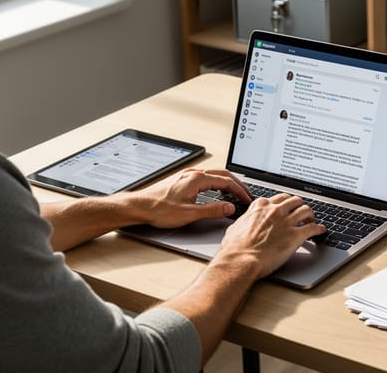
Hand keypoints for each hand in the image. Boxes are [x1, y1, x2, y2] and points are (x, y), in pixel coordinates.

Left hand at [128, 168, 252, 227]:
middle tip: (246, 195)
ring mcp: (187, 176)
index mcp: (197, 179)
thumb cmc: (159, 209)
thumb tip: (230, 207)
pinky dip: (217, 183)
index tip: (247, 199)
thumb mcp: (189, 213)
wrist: (139, 207)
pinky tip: (217, 191)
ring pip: (214, 175)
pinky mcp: (182, 180)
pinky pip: (206, 178)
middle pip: (223, 174)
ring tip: (236, 192)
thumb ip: (212, 210)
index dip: (240, 191)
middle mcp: (193, 174)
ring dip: (227, 183)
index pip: (227, 181)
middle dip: (237, 184)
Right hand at [220, 193, 325, 278]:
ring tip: (311, 220)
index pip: (279, 198)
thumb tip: (243, 222)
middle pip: (295, 201)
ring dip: (310, 215)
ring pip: (306, 210)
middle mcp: (275, 211)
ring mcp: (286, 222)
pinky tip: (321, 231)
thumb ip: (244, 221)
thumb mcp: (235, 227)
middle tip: (301, 213)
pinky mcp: (295, 235)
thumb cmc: (235, 248)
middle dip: (299, 206)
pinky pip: (313, 228)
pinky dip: (319, 228)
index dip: (285, 204)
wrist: (241, 260)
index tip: (288, 207)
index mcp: (261, 206)